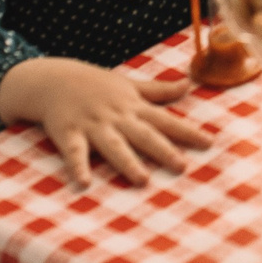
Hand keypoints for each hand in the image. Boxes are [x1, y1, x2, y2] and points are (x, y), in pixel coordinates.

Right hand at [0, 57, 211, 187]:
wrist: (52, 79)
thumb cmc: (94, 84)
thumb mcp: (129, 84)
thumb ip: (158, 90)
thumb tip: (188, 86)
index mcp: (133, 106)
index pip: (165, 119)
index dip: (187, 131)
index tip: (209, 143)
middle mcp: (116, 116)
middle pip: (143, 135)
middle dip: (163, 150)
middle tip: (182, 166)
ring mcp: (92, 125)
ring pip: (113, 145)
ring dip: (127, 162)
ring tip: (143, 179)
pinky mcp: (68, 133)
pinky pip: (74, 153)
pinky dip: (79, 167)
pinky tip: (85, 183)